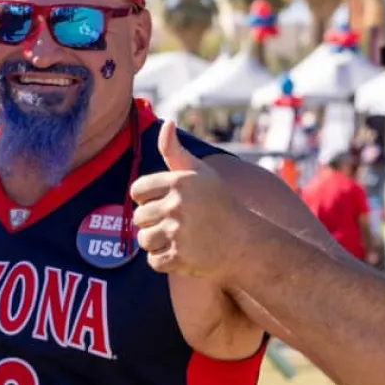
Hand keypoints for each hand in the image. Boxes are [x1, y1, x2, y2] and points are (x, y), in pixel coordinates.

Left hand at [129, 121, 254, 279]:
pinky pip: (153, 261)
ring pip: (143, 240)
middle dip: (154, 222)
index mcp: (179, 182)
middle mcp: (177, 205)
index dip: (149, 198)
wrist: (247, 242)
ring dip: (157, 242)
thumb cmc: (219, 204)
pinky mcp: (180, 258)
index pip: (137, 191)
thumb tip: (167, 124)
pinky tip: (183, 253)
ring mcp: (179, 233)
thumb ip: (175, 151)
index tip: (168, 202)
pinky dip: (165, 260)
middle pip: (138, 217)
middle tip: (179, 223)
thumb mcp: (200, 173)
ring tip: (180, 238)